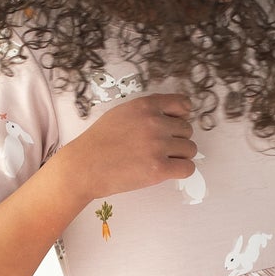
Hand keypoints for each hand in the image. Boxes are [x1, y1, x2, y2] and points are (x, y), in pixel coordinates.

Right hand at [65, 91, 198, 196]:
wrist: (84, 166)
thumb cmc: (99, 142)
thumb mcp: (122, 113)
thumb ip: (147, 112)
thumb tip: (174, 116)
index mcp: (145, 106)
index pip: (183, 104)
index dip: (181, 116)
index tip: (174, 126)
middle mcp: (154, 122)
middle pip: (187, 129)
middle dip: (177, 139)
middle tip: (159, 149)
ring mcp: (157, 146)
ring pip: (190, 149)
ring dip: (180, 156)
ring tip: (161, 160)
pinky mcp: (159, 169)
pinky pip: (187, 168)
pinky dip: (181, 170)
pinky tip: (166, 171)